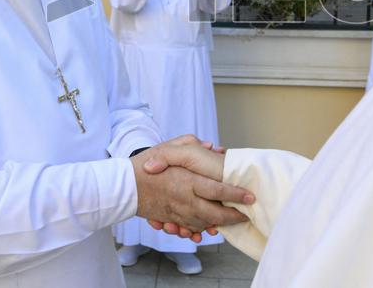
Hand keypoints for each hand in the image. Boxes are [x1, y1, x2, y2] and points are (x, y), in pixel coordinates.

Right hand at [131, 136, 251, 237]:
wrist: (122, 186)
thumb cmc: (145, 164)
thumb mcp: (167, 147)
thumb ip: (190, 144)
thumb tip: (211, 146)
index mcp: (188, 181)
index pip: (218, 191)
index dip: (236, 195)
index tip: (250, 196)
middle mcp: (185, 200)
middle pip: (215, 214)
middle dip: (233, 216)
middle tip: (246, 213)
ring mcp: (178, 213)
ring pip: (204, 223)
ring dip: (220, 224)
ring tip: (233, 221)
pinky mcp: (170, 219)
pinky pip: (190, 228)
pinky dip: (201, 229)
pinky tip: (210, 227)